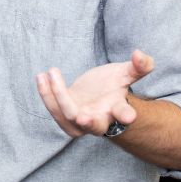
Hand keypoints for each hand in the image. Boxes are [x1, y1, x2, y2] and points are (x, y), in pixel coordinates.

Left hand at [36, 49, 153, 137]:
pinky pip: (53, 110)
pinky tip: (41, 77)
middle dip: (88, 123)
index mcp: (117, 110)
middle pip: (95, 127)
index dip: (126, 115)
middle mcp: (100, 120)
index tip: (129, 116)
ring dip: (56, 96)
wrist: (96, 97)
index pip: (123, 114)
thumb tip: (139, 54)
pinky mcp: (64, 117)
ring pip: (67, 116)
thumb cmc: (112, 86)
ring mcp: (81, 121)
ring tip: (49, 72)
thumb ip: (138, 66)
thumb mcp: (124, 74)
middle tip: (82, 118)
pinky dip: (46, 94)